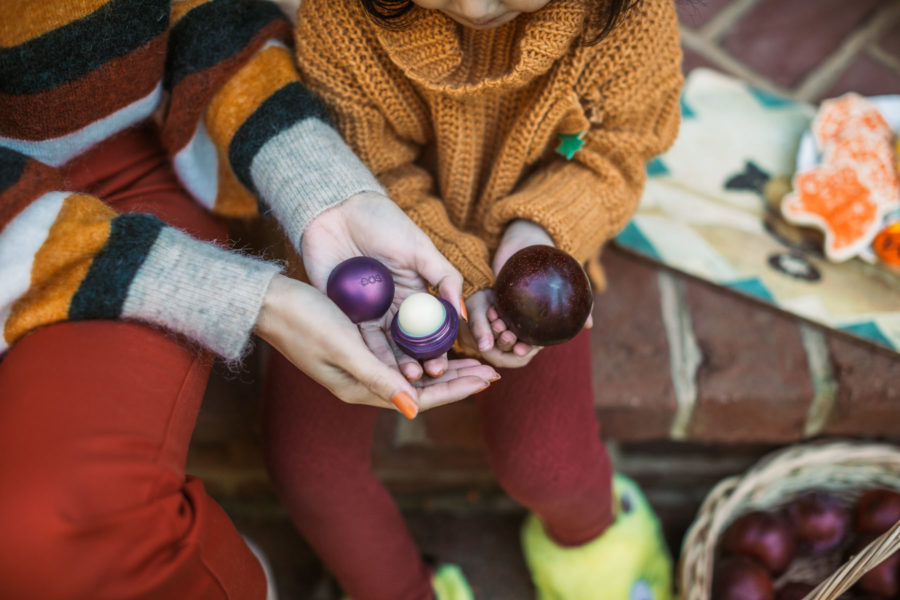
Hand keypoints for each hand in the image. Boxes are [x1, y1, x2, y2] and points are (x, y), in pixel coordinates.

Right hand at [255, 275, 498, 415]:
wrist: (269, 303)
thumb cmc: (304, 322)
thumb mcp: (344, 348)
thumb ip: (378, 377)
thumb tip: (414, 408)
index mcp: (363, 388)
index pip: (423, 396)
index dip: (458, 388)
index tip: (488, 378)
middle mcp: (365, 382)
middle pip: (422, 387)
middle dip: (458, 379)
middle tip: (492, 371)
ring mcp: (361, 366)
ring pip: (413, 371)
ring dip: (444, 366)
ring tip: (474, 359)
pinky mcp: (357, 348)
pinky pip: (400, 355)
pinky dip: (423, 351)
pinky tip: (437, 342)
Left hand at [301, 192, 471, 379]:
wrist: (338, 208)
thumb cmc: (383, 223)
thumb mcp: (421, 248)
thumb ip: (446, 279)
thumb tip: (464, 313)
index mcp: (414, 294)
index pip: (430, 329)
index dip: (438, 348)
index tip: (445, 365)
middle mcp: (392, 307)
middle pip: (407, 343)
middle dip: (417, 362)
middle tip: (425, 378)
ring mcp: (367, 311)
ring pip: (382, 345)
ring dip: (393, 364)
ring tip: (405, 378)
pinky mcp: (342, 311)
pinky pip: (355, 336)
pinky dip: (366, 352)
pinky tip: (375, 366)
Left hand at [463, 220, 590, 367]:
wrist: (528, 240)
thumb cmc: (552, 264)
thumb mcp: (565, 283)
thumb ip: (579, 304)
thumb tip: (590, 326)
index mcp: (533, 322)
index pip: (527, 342)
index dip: (523, 350)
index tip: (521, 352)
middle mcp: (516, 318)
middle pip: (508, 338)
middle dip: (506, 343)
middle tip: (506, 338)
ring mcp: (503, 307)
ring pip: (496, 325)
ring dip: (495, 329)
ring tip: (497, 325)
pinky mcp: (491, 296)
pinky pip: (487, 309)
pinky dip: (488, 313)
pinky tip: (490, 313)